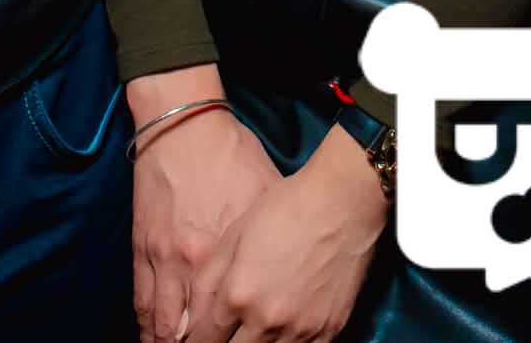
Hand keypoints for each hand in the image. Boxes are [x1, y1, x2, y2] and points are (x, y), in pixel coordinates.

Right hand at [130, 75, 278, 340]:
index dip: (234, 341)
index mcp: (226, 256)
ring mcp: (162, 260)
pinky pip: (141, 302)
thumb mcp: (266, 198)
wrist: (184, 126)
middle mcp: (191, 266)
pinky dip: (147, 326)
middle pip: (190, 332)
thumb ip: (275, 243)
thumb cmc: (233, 158)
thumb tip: (294, 272)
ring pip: (162, 324)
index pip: (227, 322)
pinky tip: (154, 338)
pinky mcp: (142, 249)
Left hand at [188, 126, 384, 342]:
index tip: (197, 336)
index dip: (194, 340)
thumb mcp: (233, 236)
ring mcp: (301, 329)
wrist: (343, 201)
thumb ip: (206, 284)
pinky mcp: (329, 330)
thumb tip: (187, 323)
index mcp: (238, 296)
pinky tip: (284, 330)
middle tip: (226, 332)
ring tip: (257, 326)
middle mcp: (267, 320)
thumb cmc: (285, 209)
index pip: (204, 341)